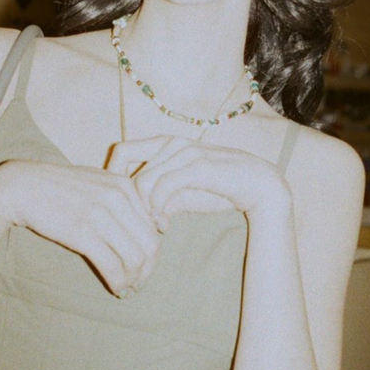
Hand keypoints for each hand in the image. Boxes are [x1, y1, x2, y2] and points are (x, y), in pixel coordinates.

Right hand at [0, 159, 160, 297]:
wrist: (22, 186)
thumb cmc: (61, 187)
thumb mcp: (98, 182)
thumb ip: (125, 199)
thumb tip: (155, 225)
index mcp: (125, 186)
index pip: (154, 226)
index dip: (152, 252)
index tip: (143, 266)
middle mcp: (118, 198)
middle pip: (150, 245)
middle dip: (147, 270)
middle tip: (138, 283)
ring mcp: (100, 215)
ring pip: (135, 259)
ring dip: (134, 280)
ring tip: (126, 288)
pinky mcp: (82, 233)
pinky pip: (112, 266)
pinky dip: (118, 283)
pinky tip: (115, 289)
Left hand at [107, 137, 291, 226]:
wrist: (258, 186)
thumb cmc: (219, 189)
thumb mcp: (181, 192)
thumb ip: (158, 195)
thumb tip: (134, 211)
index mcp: (165, 144)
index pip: (121, 151)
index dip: (112, 176)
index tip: (118, 205)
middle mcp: (172, 143)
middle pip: (130, 174)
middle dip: (132, 206)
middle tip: (145, 226)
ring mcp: (185, 152)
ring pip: (143, 183)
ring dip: (146, 212)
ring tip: (158, 227)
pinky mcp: (197, 165)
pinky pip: (162, 188)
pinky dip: (158, 211)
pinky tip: (166, 224)